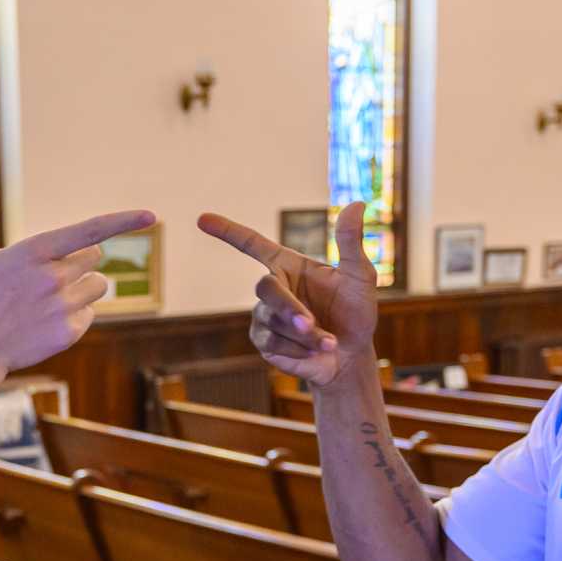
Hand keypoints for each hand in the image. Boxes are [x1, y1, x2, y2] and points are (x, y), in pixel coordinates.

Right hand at [0, 166, 153, 374]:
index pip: (89, 231)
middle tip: (49, 275)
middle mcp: (53, 277)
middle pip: (95, 257)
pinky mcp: (69, 332)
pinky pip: (90, 313)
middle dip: (79, 261)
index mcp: (35, 252)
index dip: (123, 221)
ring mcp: (63, 306)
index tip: (151, 216)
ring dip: (83, 287)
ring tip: (49, 298)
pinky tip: (47, 320)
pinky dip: (76, 314)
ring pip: (98, 285)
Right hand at [198, 201, 378, 386]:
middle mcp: (273, 287)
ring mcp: (265, 315)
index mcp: (289, 266)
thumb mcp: (359, 275)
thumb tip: (357, 204)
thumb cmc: (356, 311)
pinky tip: (314, 351)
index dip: (228, 231)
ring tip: (329, 341)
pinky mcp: (264, 342)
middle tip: (310, 323)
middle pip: (264, 288)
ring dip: (305, 334)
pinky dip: (299, 349)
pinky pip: (273, 343)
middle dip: (288, 307)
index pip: (252, 244)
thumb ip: (350, 243)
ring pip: (273, 320)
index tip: (202, 219)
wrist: (351, 356)